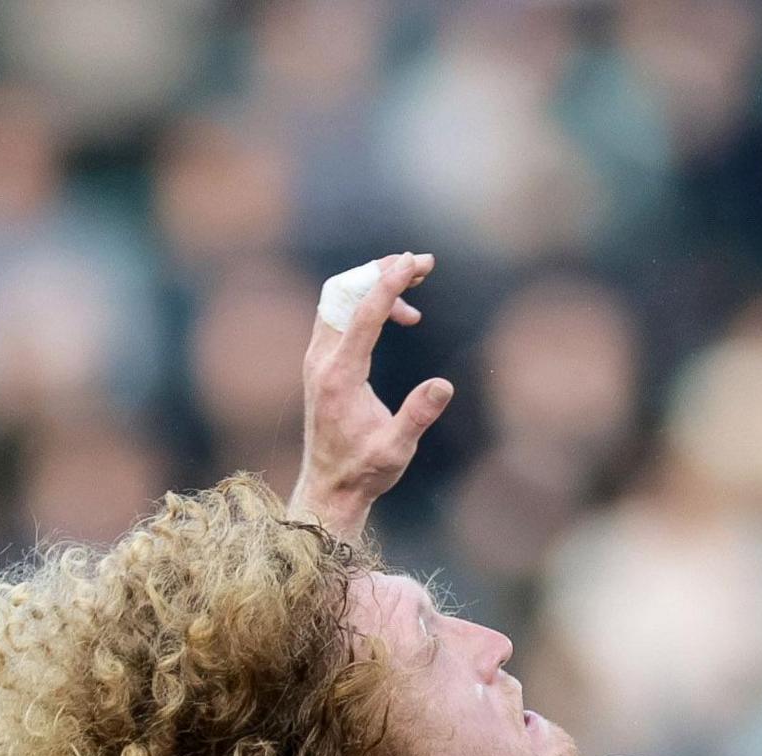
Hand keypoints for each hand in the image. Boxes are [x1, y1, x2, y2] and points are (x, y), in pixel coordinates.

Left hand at [292, 251, 454, 535]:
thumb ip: (417, 416)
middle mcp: (321, 360)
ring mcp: (317, 359)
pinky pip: (339, 314)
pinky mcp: (321, 363)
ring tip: (416, 293)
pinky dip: (367, 303)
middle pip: (344, 291)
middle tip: (421, 264)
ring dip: (374, 285)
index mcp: (339, 375)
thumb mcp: (396, 450)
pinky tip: (401, 318)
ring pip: (340, 299)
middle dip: (381, 271)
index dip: (391, 281)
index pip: (364, 312)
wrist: (329, 488)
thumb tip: (444, 385)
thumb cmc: (364, 471)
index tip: (417, 260)